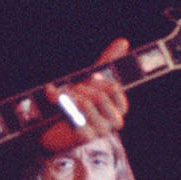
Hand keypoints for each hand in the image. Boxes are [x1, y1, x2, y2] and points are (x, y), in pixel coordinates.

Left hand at [40, 38, 129, 152]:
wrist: (59, 131)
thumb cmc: (80, 104)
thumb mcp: (93, 82)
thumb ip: (108, 62)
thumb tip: (123, 41)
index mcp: (120, 107)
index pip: (113, 89)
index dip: (98, 81)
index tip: (89, 78)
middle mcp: (114, 121)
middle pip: (100, 96)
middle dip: (82, 87)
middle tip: (70, 87)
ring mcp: (101, 131)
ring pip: (87, 104)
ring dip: (70, 95)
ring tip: (61, 93)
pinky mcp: (86, 138)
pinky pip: (76, 117)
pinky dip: (63, 105)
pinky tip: (56, 99)